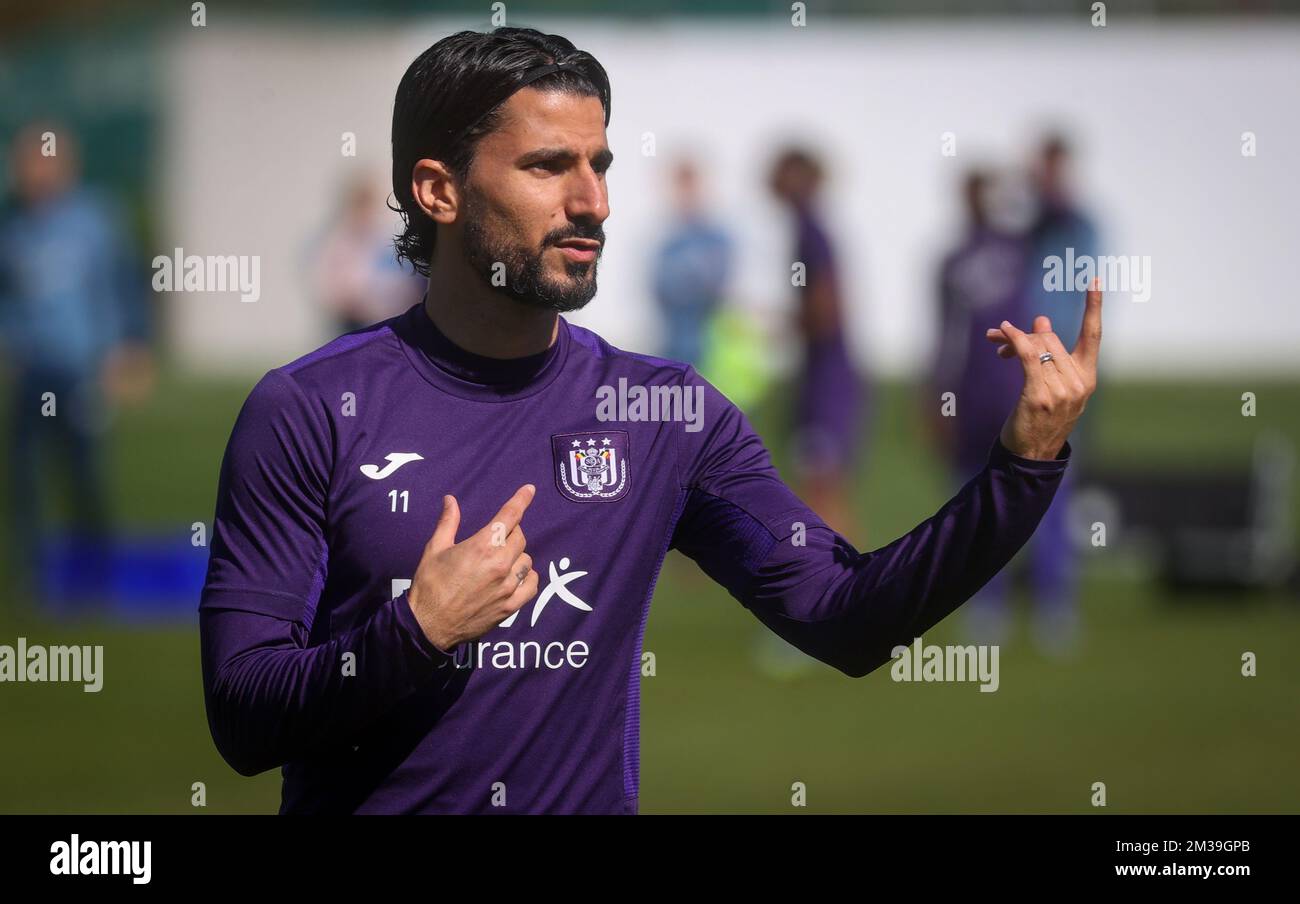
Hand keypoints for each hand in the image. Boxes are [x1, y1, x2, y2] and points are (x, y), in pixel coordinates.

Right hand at [406, 484, 539, 651]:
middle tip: (497, 537)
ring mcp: (508, 587)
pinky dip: (527, 577)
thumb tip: (451, 500)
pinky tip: (515, 577)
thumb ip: (448, 522)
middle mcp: (500, 565)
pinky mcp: (510, 606)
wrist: (428, 625)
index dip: (521, 500)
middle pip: (520, 537)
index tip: (529, 489)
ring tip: (502, 560)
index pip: (510, 516)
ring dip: (517, 555)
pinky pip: (531, 585)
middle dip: (510, 532)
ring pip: (526, 560)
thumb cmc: (429, 585)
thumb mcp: (434, 549)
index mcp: (482, 546)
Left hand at [984, 278, 1102, 460]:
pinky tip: (1002, 333)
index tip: (1093, 280)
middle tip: (999, 336)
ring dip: (1012, 340)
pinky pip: (1027, 357)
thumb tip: (1040, 320)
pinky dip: (1014, 341)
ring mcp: (1061, 390)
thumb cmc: (1038, 419)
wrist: (1031, 455)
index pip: (1094, 335)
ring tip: (996, 344)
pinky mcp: (1040, 396)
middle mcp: (1079, 382)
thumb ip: (1049, 356)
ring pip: (1036, 346)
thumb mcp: (1050, 386)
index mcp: (1087, 378)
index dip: (1093, 307)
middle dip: (1025, 333)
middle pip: (1050, 338)